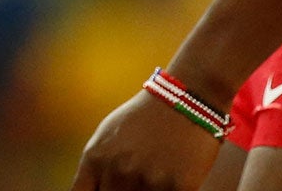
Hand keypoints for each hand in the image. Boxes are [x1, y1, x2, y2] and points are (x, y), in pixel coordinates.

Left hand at [71, 89, 224, 190]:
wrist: (185, 99)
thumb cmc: (143, 118)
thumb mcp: (107, 136)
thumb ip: (96, 167)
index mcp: (96, 158)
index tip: (103, 190)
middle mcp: (119, 172)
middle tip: (134, 177)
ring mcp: (148, 182)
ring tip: (153, 172)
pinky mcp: (179, 188)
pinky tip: (169, 178)